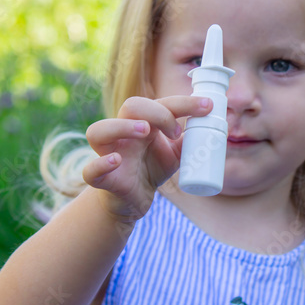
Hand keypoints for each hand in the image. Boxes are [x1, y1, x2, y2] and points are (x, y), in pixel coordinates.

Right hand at [82, 95, 211, 221]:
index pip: (161, 103)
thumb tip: (214, 125)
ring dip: (121, 127)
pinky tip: (115, 161)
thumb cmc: (151, 169)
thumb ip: (191, 139)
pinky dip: (100, 164)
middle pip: (130, 106)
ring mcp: (108, 154)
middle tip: (176, 132)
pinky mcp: (102, 179)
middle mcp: (123, 134)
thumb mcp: (176, 154)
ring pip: (98, 131)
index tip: (207, 107)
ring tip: (144, 131)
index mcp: (143, 124)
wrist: (132, 201)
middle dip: (156, 112)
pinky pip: (90, 170)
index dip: (184, 103)